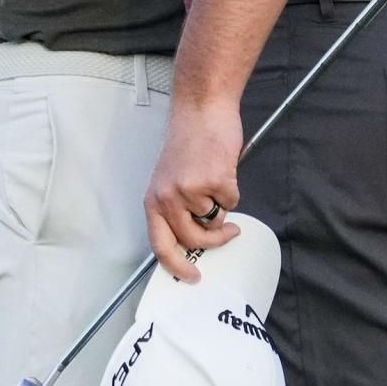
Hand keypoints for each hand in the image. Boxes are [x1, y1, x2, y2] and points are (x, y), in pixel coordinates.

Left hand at [144, 105, 242, 279]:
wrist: (203, 108)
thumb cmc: (189, 139)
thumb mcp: (170, 178)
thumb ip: (176, 207)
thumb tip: (194, 237)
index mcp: (153, 200)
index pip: (160, 245)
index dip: (177, 266)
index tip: (192, 276)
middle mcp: (168, 198)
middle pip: (194, 239)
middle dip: (214, 239)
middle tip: (228, 233)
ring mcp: (191, 191)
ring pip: (215, 220)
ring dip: (222, 207)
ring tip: (216, 178)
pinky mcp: (215, 181)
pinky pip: (232, 201)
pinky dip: (233, 188)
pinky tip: (224, 167)